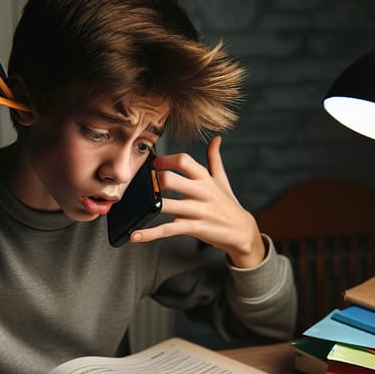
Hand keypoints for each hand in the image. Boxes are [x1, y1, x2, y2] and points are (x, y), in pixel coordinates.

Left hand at [130, 136, 265, 267]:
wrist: (242, 231)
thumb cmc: (227, 204)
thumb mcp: (222, 180)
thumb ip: (214, 159)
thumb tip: (216, 138)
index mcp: (204, 178)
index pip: (183, 161)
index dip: (165, 160)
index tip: (153, 163)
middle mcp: (200, 192)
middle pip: (171, 180)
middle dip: (154, 181)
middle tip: (142, 185)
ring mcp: (197, 211)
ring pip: (167, 206)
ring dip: (148, 206)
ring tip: (132, 208)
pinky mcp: (194, 228)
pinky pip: (168, 230)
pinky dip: (150, 233)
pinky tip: (135, 235)